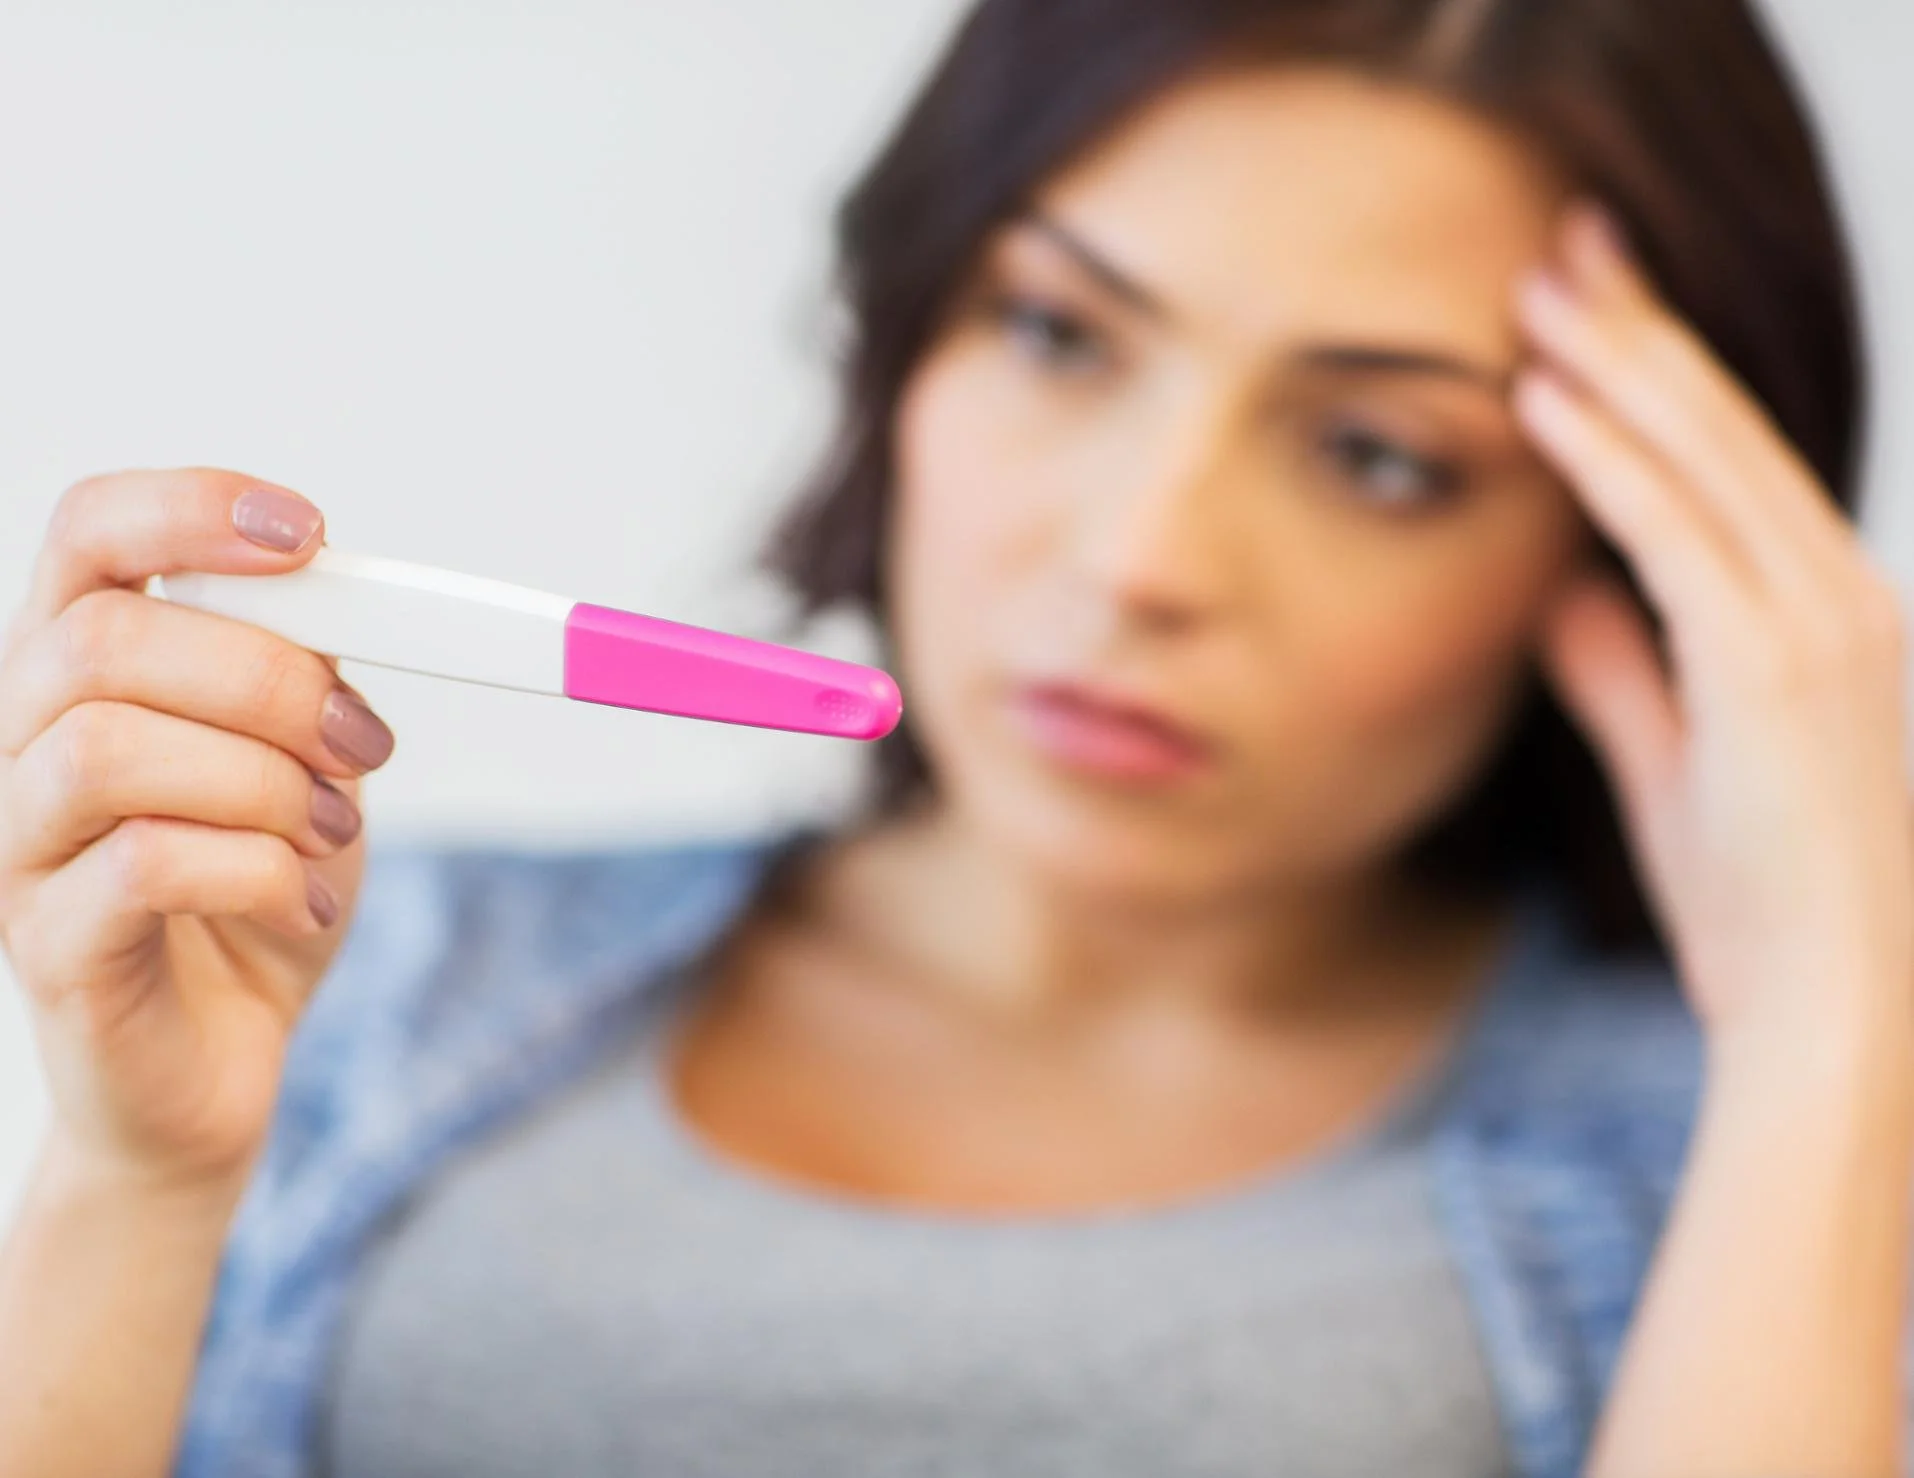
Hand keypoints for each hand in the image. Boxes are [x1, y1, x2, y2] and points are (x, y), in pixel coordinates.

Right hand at [0, 469, 393, 1193]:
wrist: (221, 1062)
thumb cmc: (254, 894)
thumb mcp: (304, 764)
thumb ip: (301, 679)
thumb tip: (342, 600)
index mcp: (80, 670)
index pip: (87, 533)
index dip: (190, 509)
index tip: (311, 532)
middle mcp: (18, 742)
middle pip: (105, 640)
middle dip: (268, 681)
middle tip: (361, 743)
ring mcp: (17, 846)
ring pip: (110, 750)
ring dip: (264, 784)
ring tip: (332, 830)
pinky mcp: (46, 947)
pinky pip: (141, 866)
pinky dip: (259, 873)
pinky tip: (304, 899)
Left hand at [1511, 200, 1913, 1052]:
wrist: (1840, 1026)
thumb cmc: (1767, 918)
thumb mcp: (1678, 774)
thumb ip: (1625, 674)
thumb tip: (1562, 591)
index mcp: (1833, 620)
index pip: (1733, 471)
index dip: (1661, 384)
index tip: (1591, 315)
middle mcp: (1847, 601)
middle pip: (1725, 434)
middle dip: (1641, 332)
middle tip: (1568, 245)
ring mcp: (1823, 628)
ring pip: (1707, 458)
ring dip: (1619, 363)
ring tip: (1543, 284)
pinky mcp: (1778, 668)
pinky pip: (1676, 534)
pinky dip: (1609, 460)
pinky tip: (1545, 399)